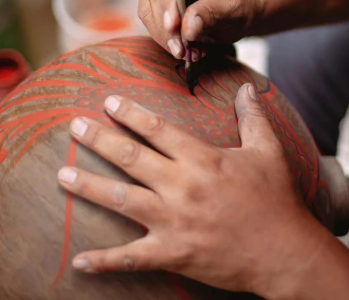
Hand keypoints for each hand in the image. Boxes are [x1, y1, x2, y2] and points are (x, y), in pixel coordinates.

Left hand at [56, 83, 325, 295]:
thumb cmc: (278, 199)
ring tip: (63, 175)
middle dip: (99, 140)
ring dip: (90, 187)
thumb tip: (246, 87)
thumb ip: (253, 117)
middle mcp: (182, 186)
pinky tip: (77, 260)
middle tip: (74, 127)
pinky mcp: (173, 254)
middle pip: (131, 157)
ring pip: (122, 200)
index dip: (130, 113)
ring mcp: (174, 222)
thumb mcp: (270, 151)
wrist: (285, 251)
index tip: (109, 101)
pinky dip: (103, 260)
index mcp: (203, 159)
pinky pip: (131, 258)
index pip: (157, 129)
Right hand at [139, 0, 264, 60]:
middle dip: (166, 24)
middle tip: (181, 50)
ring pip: (148, 4)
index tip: (172, 26)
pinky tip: (181, 46)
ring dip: (163, 33)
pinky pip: (148, 14)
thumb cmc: (241, 4)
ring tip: (185, 51)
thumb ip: (211, 14)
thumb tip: (187, 27)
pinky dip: (162, 34)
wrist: (239, 9)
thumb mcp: (234, 8)